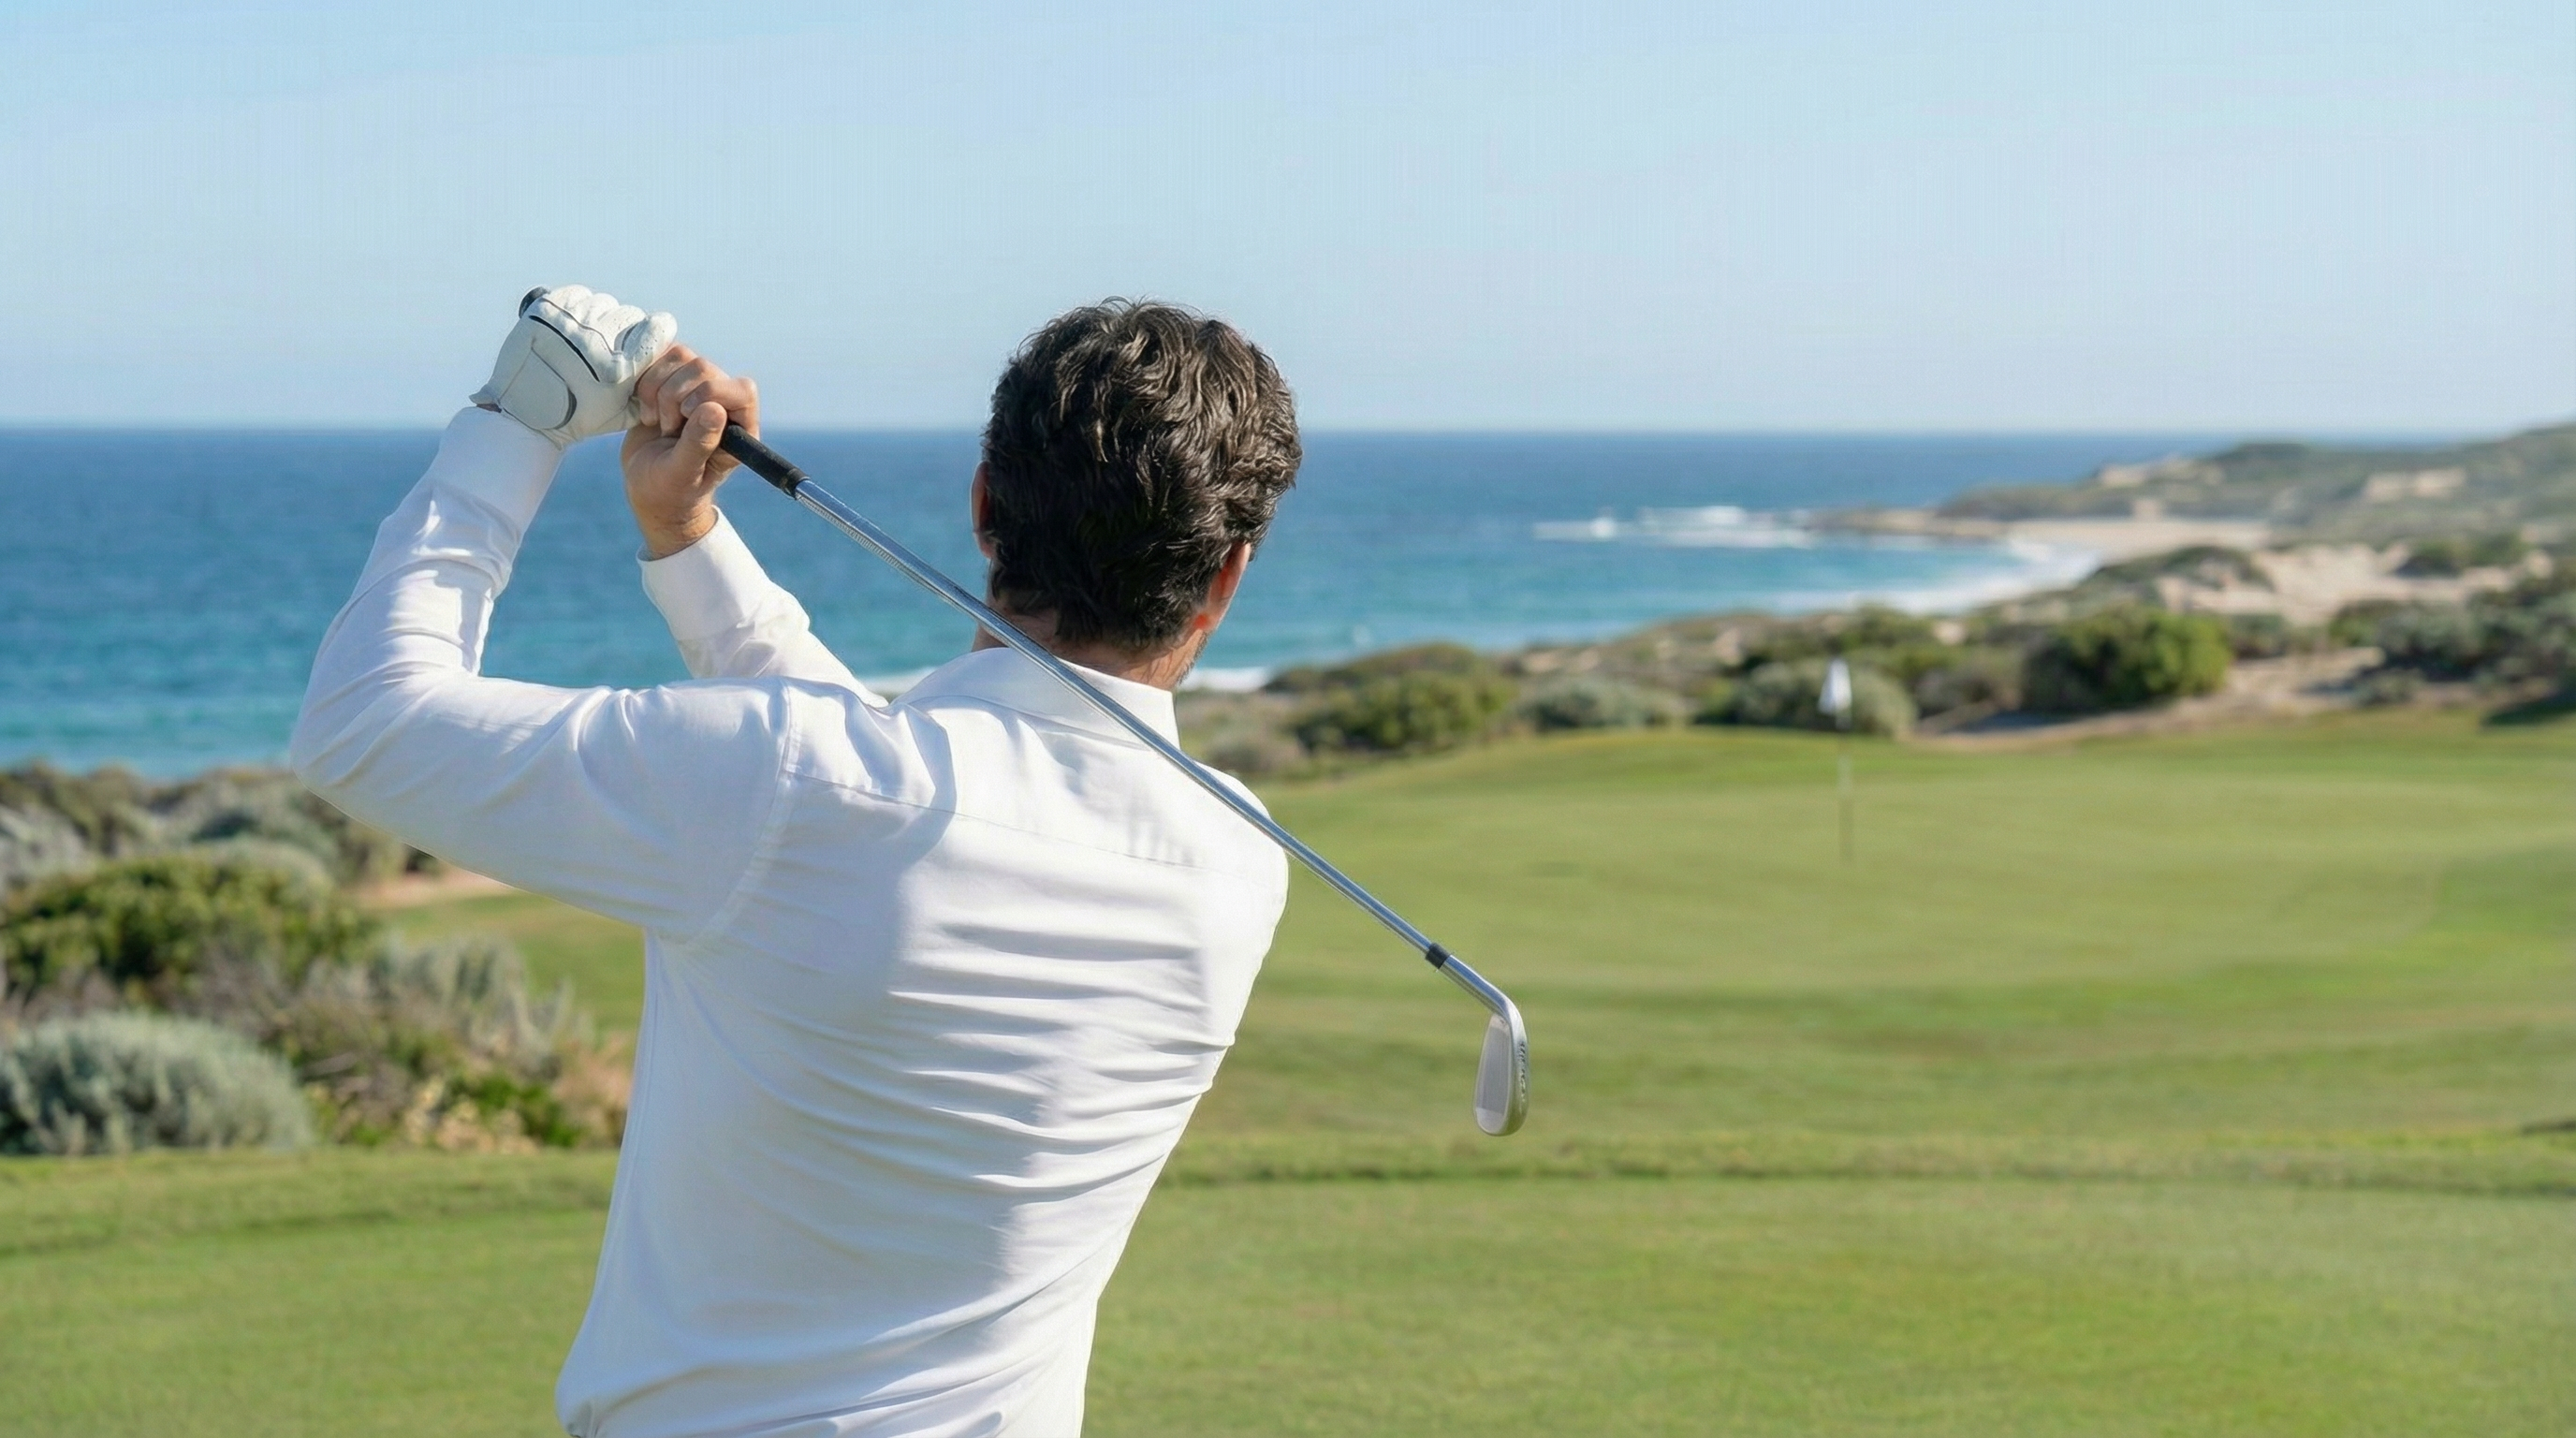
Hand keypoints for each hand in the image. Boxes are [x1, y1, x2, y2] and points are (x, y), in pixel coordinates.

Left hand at [471, 286, 676, 446]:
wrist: (524, 414)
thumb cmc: (577, 417)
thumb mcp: (622, 415)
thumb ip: (650, 393)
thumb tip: (668, 366)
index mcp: (620, 366)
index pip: (658, 327)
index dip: (657, 331)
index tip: (649, 338)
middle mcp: (597, 341)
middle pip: (629, 314)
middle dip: (625, 329)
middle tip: (609, 345)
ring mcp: (570, 323)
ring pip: (604, 303)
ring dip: (600, 317)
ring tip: (586, 336)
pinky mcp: (547, 310)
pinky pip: (578, 294)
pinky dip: (578, 305)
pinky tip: (571, 324)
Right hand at [621, 345, 759, 558]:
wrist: (646, 485)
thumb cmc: (670, 490)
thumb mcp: (682, 473)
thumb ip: (698, 444)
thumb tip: (715, 409)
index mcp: (741, 428)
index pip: (742, 389)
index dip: (709, 395)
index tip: (684, 419)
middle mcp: (724, 402)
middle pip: (704, 368)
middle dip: (674, 397)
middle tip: (667, 430)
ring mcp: (698, 387)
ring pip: (681, 356)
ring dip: (657, 389)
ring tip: (657, 421)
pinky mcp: (673, 378)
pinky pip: (660, 355)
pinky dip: (644, 380)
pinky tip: (646, 408)